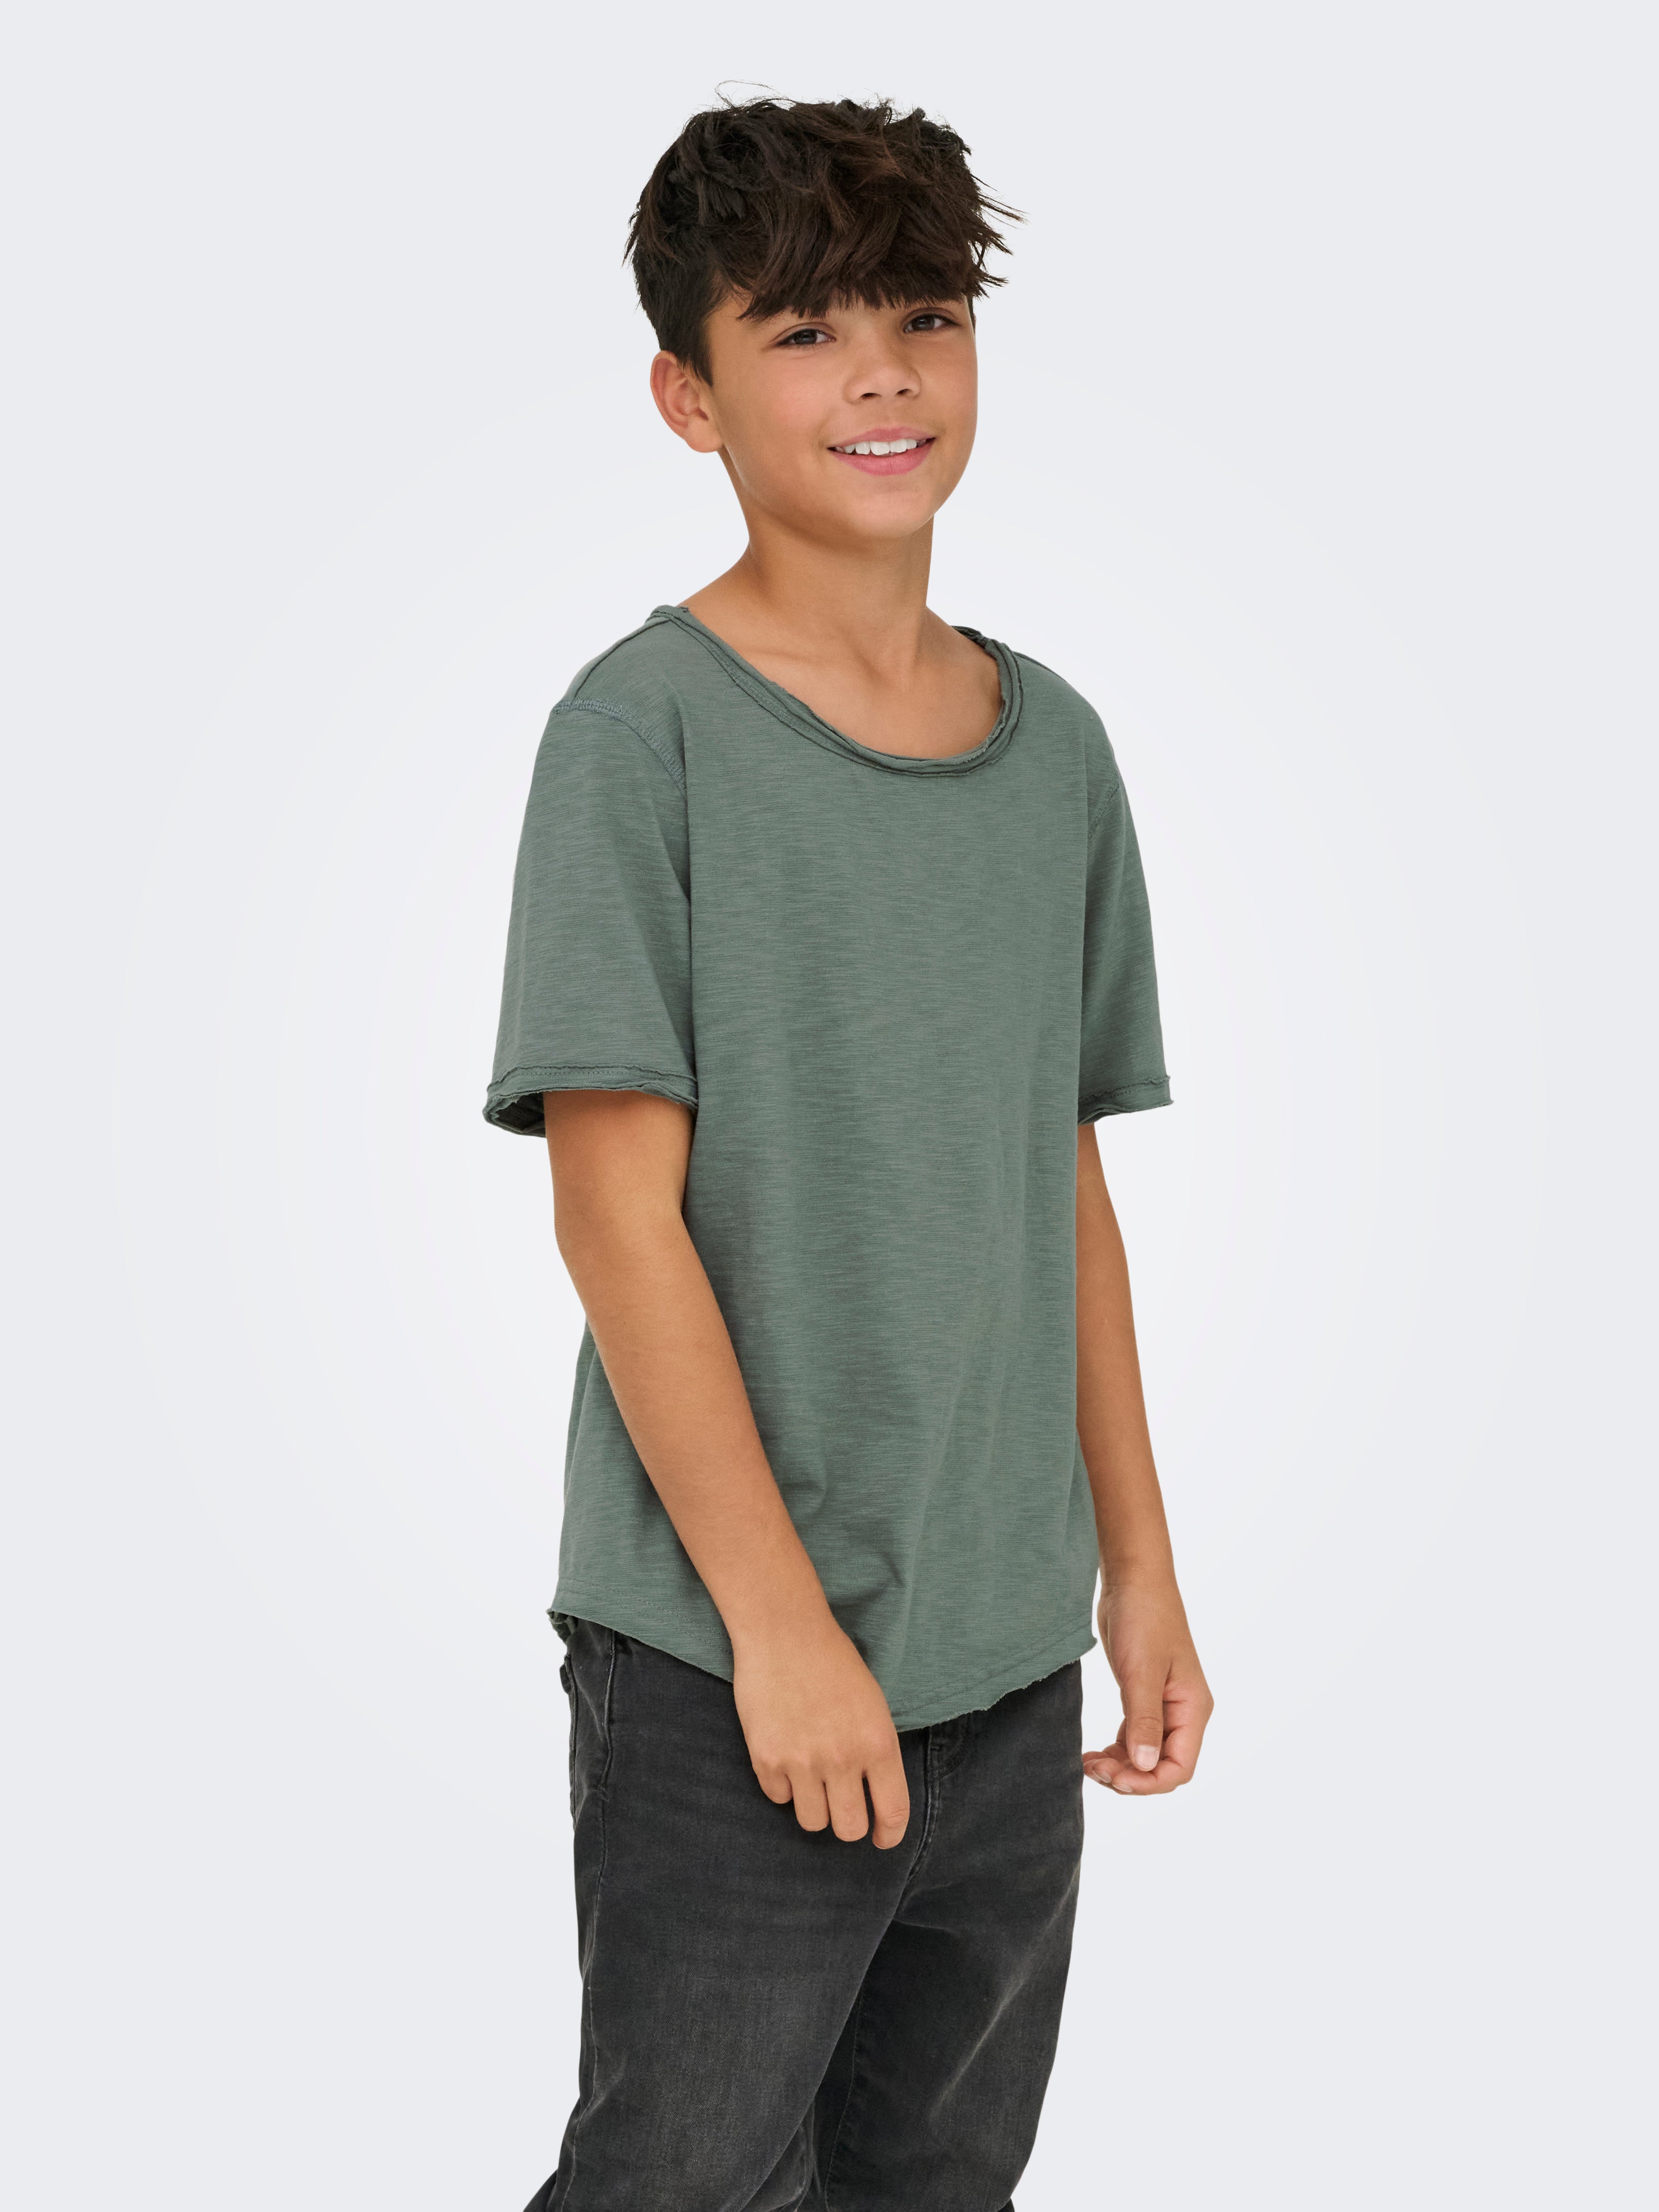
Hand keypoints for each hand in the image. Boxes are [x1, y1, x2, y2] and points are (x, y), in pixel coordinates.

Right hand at [732, 1615, 910, 1846]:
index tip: (882, 1838)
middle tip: (843, 1808)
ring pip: (812, 1822)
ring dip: (814, 1806)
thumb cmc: (833, 1662)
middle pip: (849, 1828)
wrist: (784, 1632)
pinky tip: (786, 1756)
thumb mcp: (873, 1704)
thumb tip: (874, 1798)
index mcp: (878, 1744)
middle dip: (849, 1824)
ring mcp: (801, 1762)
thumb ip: (876, 1752)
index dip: (889, 1834)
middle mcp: (842, 1759)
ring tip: (811, 1777)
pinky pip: (778, 1798)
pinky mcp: (766, 1759)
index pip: (893, 1812)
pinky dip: (783, 1786)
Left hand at [1085, 1575, 1212, 1794]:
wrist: (1133, 1579)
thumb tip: (1146, 1766)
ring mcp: (1164, 1705)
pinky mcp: (1144, 1695)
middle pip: (1162, 1766)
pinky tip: (1095, 1752)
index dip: (1148, 1782)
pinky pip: (1134, 1736)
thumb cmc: (1144, 1618)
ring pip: (1146, 1754)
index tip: (1115, 1778)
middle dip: (1130, 1776)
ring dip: (1120, 1766)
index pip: (1179, 1767)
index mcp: (1192, 1708)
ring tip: (1088, 1763)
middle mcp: (1183, 1712)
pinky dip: (1117, 1749)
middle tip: (1093, 1768)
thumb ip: (1144, 1720)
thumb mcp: (1142, 1671)